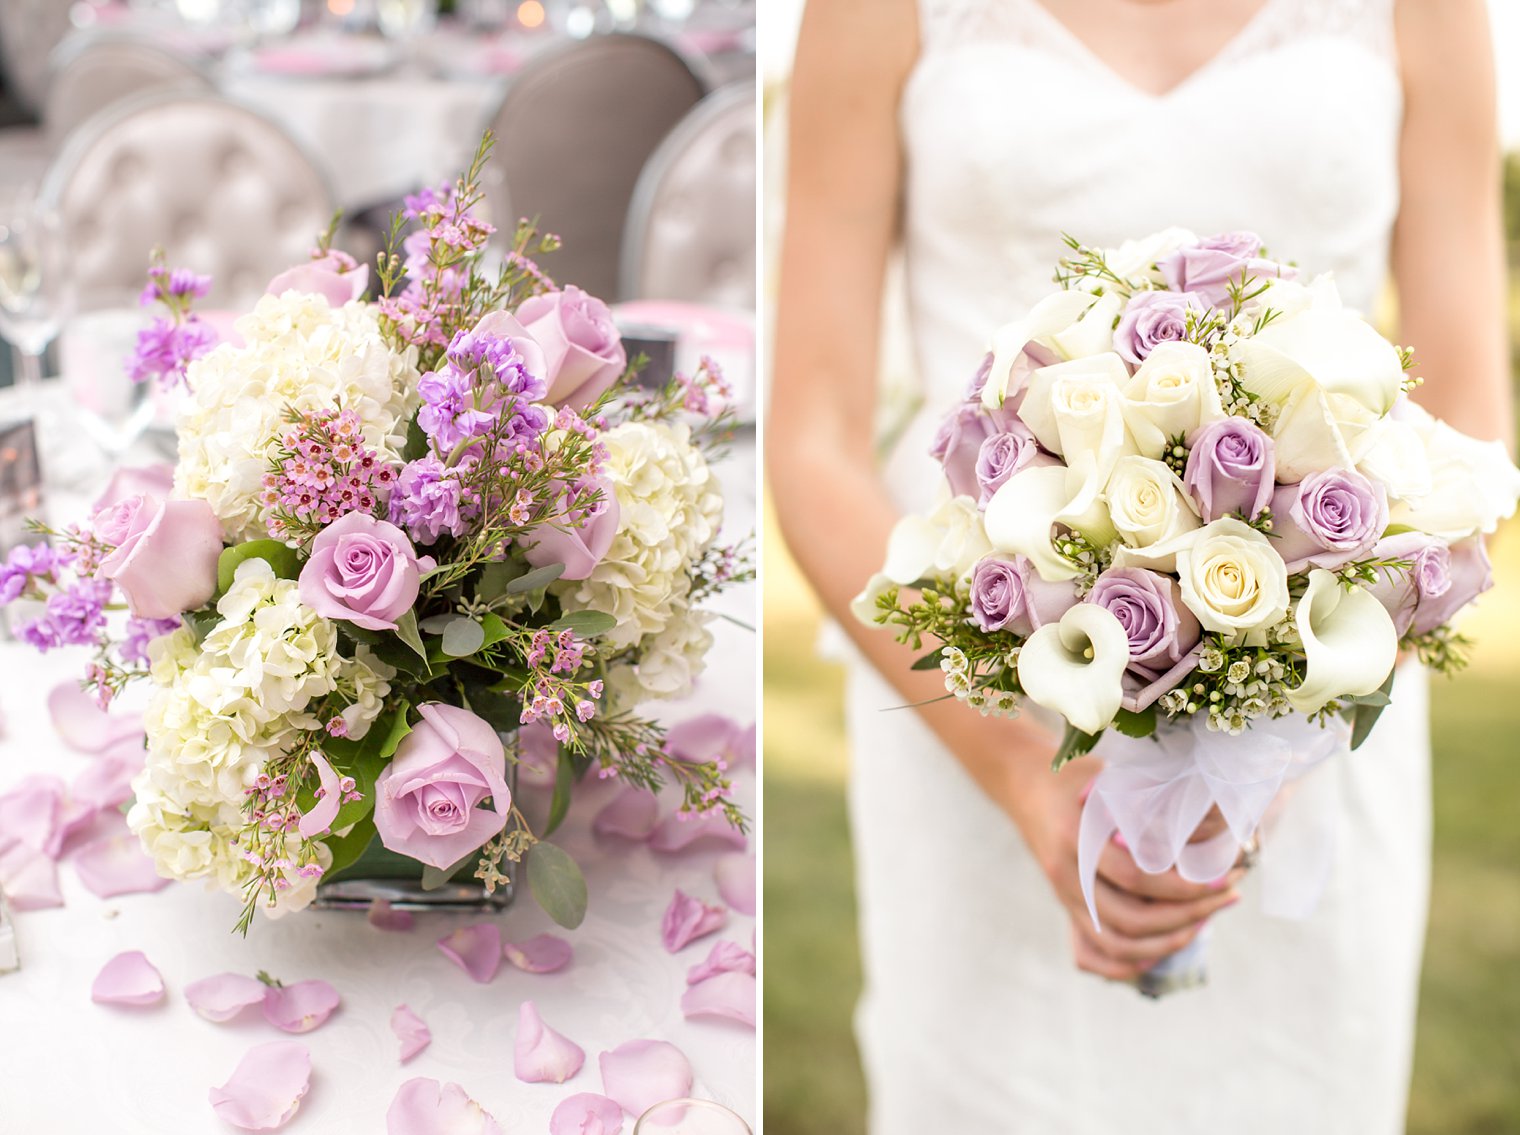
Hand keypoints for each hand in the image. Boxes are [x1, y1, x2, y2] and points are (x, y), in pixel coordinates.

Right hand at [1009, 761, 1245, 983]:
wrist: (1025, 787)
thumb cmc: (1077, 777)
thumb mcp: (1107, 776)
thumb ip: (1143, 798)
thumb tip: (1207, 821)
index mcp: (1077, 836)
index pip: (1136, 877)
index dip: (1183, 885)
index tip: (1223, 877)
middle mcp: (1067, 873)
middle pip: (1131, 918)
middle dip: (1187, 915)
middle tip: (1225, 897)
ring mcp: (1064, 895)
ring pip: (1118, 942)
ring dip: (1167, 941)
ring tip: (1205, 920)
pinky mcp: (1067, 907)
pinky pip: (1095, 952)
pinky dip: (1132, 961)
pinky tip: (1164, 946)